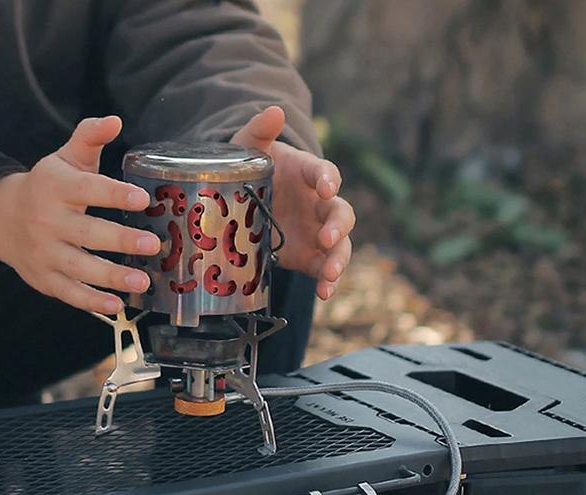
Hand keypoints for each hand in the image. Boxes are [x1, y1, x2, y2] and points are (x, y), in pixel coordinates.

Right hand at [0, 116, 156, 313]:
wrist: (2, 218)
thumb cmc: (48, 187)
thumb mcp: (65, 159)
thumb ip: (89, 138)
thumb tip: (115, 119)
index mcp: (56, 188)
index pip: (87, 190)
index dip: (114, 194)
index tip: (142, 198)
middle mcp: (48, 222)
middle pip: (87, 234)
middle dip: (121, 241)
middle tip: (153, 245)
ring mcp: (46, 253)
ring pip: (80, 268)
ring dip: (112, 277)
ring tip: (144, 282)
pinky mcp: (45, 279)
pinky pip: (69, 294)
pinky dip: (92, 302)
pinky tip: (118, 306)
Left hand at [232, 106, 353, 299]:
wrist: (244, 198)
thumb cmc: (252, 168)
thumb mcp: (248, 148)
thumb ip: (259, 131)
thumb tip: (274, 111)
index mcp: (307, 174)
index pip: (325, 173)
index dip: (327, 179)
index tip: (325, 188)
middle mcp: (318, 204)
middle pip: (341, 212)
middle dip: (338, 225)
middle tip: (327, 238)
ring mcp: (316, 231)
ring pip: (340, 244)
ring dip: (338, 259)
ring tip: (331, 274)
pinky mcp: (308, 256)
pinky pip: (323, 269)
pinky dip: (327, 282)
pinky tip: (325, 293)